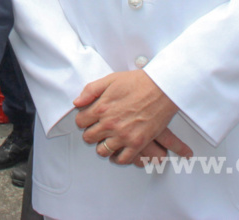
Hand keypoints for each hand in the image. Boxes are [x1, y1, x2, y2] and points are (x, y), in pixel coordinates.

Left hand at [73, 71, 191, 165]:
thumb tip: (77, 102)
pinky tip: (119, 151)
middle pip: (89, 138)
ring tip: (108, 139)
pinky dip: (118, 157)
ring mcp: (123, 135)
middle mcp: (110, 124)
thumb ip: (91, 90)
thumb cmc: (138, 82)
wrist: (161, 88)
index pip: (80, 121)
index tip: (88, 119)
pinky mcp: (137, 143)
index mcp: (101, 108)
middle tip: (98, 129)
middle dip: (91, 133)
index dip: (83, 120)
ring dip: (103, 146)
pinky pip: (122, 159)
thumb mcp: (110, 79)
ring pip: (102, 151)